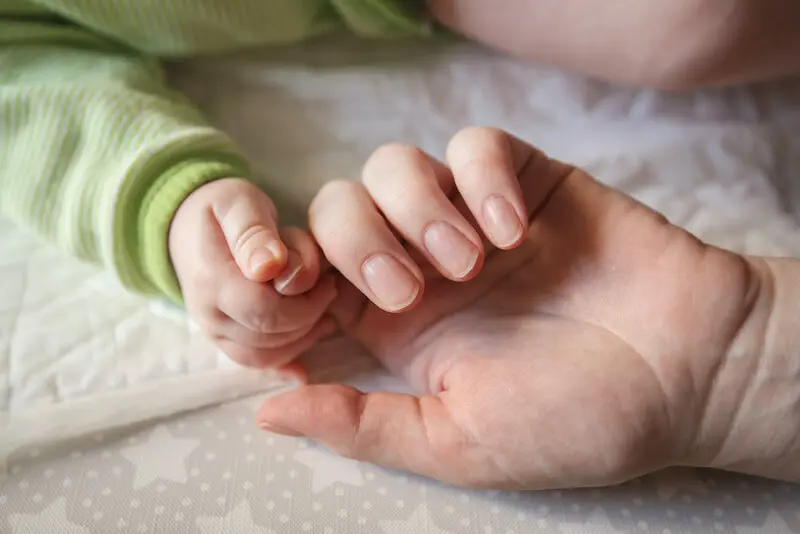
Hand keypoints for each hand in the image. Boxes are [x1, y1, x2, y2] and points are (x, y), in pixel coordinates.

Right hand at [169, 178, 336, 370]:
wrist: (189, 226)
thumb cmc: (224, 209)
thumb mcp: (239, 202)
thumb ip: (254, 232)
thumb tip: (270, 266)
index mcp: (211, 280)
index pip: (266, 311)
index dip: (306, 302)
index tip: (327, 279)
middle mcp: (208, 314)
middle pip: (272, 335)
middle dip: (309, 315)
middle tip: (328, 288)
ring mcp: (215, 332)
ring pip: (269, 355)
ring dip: (305, 334)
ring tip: (323, 304)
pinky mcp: (225, 341)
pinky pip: (261, 362)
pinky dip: (293, 354)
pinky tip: (315, 334)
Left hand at [256, 128, 757, 489]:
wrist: (685, 371)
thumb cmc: (575, 418)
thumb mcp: (455, 443)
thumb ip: (360, 426)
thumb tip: (266, 414)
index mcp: (397, 328)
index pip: (309, 278)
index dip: (290, 276)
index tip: (298, 291)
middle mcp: (423, 266)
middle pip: (336, 208)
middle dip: (356, 242)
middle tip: (410, 291)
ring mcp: (471, 218)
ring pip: (394, 166)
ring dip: (417, 208)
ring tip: (472, 260)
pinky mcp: (523, 180)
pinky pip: (472, 144)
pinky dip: (480, 177)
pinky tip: (514, 229)